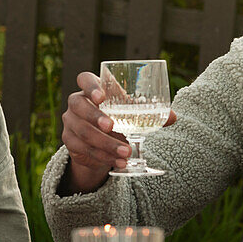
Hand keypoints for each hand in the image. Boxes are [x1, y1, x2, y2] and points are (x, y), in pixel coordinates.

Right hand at [60, 72, 175, 193]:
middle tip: (112, 127)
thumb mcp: (129, 112)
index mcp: (91, 89)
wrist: (98, 139)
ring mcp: (70, 121)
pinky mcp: (69, 140)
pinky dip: (103, 156)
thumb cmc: (116, 117)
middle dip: (95, 117)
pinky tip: (118, 162)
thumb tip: (173, 117)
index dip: (91, 86)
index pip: (84, 79)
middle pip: (79, 105)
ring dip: (105, 143)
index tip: (101, 98)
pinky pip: (83, 149)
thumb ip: (147, 112)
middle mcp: (76, 102)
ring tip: (126, 152)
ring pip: (83, 131)